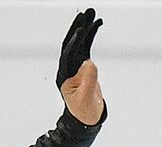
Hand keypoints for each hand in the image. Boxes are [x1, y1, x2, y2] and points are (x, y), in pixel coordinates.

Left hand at [56, 8, 104, 125]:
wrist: (86, 118)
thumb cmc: (84, 112)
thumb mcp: (86, 99)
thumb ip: (88, 81)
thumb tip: (89, 63)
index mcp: (64, 76)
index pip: (68, 55)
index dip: (74, 43)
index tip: (80, 31)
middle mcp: (68, 68)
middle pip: (71, 44)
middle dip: (77, 28)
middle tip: (85, 14)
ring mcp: (75, 65)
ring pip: (79, 42)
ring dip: (85, 28)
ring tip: (92, 14)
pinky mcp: (83, 65)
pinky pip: (86, 46)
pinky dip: (91, 35)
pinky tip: (96, 24)